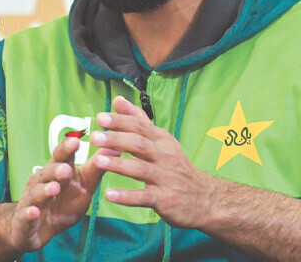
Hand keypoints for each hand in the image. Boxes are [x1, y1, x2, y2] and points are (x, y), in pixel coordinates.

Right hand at [8, 136, 118, 253]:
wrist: (34, 229)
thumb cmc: (62, 203)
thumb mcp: (84, 185)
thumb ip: (97, 168)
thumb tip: (116, 146)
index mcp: (56, 170)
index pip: (61, 156)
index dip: (66, 148)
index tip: (76, 140)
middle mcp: (41, 181)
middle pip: (48, 172)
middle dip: (57, 169)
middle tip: (67, 168)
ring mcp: (31, 200)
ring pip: (37, 192)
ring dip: (45, 190)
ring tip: (55, 188)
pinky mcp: (25, 220)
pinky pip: (26, 216)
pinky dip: (29, 214)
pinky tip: (34, 212)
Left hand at [90, 96, 215, 228]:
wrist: (205, 198)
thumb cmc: (177, 166)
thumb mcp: (162, 140)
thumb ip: (139, 120)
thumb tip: (118, 100)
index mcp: (162, 140)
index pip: (140, 126)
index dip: (120, 121)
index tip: (101, 117)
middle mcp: (164, 156)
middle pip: (139, 144)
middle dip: (116, 139)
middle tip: (95, 137)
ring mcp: (165, 178)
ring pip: (140, 169)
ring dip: (119, 164)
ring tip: (98, 160)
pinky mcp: (165, 199)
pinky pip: (144, 197)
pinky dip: (126, 196)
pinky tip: (109, 194)